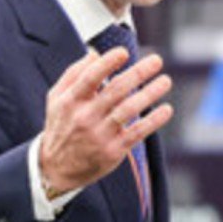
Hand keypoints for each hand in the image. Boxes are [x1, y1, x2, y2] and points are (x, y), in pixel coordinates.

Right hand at [38, 46, 173, 196]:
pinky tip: (166, 109)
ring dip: (150, 93)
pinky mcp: (113, 151)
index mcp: (71, 101)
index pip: (90, 78)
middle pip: (115, 90)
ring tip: (166, 80)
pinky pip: (137, 133)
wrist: (56, 168)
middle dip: (138, 73)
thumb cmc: (60, 126)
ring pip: (129, 110)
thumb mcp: (56, 98)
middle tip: (157, 61)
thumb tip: (95, 53)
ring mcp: (100, 135)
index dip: (108, 63)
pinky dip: (153, 121)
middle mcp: (85, 117)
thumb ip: (73, 73)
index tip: (124, 52)